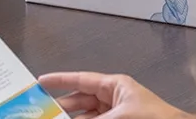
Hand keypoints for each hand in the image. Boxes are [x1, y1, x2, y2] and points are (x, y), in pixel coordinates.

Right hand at [38, 72, 195, 118]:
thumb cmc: (154, 117)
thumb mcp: (117, 117)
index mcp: (114, 85)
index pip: (81, 79)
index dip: (59, 80)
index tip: (40, 82)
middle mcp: (114, 98)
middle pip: (80, 101)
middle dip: (62, 108)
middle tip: (42, 112)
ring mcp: (117, 114)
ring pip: (87, 116)